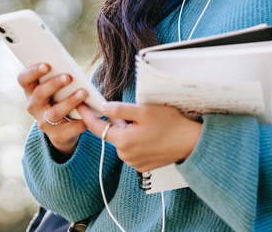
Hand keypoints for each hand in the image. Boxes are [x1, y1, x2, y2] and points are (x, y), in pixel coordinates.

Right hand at [18, 63, 89, 160]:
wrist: (63, 129)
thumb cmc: (61, 98)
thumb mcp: (56, 87)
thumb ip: (58, 76)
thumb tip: (71, 67)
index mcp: (31, 91)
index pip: (24, 80)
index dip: (33, 72)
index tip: (47, 65)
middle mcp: (34, 106)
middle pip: (39, 94)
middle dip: (54, 84)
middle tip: (68, 76)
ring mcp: (43, 122)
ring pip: (54, 112)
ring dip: (69, 101)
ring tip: (83, 92)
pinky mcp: (56, 135)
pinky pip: (69, 128)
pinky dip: (80, 120)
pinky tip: (89, 113)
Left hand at [77, 102, 202, 172]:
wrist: (190, 142)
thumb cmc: (170, 125)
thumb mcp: (144, 110)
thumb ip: (120, 109)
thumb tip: (102, 107)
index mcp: (122, 140)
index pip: (96, 127)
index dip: (86, 115)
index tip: (81, 105)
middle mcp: (125, 154)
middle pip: (112, 133)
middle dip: (117, 121)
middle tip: (134, 111)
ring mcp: (133, 162)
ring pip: (123, 141)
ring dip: (128, 131)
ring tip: (147, 124)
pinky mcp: (142, 166)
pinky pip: (132, 150)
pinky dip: (136, 141)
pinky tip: (150, 135)